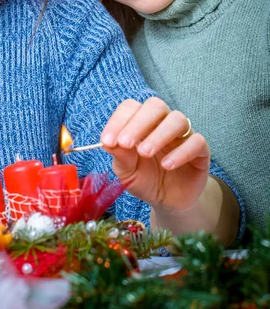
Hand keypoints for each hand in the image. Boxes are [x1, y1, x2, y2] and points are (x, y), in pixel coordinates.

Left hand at [101, 97, 209, 213]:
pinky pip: (196, 142)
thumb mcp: (127, 171)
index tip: (107, 141)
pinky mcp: (200, 151)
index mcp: (141, 122)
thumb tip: (108, 142)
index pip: (131, 108)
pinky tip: (167, 165)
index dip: (118, 120)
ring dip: (159, 134)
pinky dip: (181, 152)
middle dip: (138, 123)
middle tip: (125, 143)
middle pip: (155, 106)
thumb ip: (120, 155)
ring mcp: (183, 135)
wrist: (168, 202)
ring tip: (145, 153)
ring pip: (177, 119)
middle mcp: (162, 122)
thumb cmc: (145, 180)